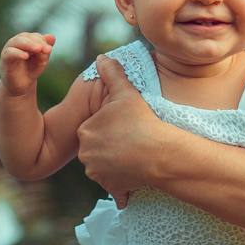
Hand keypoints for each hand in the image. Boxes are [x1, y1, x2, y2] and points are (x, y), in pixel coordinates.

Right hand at [0, 32, 54, 95]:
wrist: (22, 85)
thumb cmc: (31, 69)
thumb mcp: (41, 60)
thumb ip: (45, 50)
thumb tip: (52, 37)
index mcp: (27, 40)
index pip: (36, 36)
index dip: (43, 41)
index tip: (49, 51)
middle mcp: (17, 42)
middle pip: (27, 36)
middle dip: (38, 42)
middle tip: (47, 49)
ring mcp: (10, 49)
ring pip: (17, 41)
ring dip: (29, 44)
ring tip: (38, 49)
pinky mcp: (5, 58)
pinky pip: (9, 53)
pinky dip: (17, 53)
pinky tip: (25, 56)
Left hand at [77, 54, 168, 206]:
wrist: (159, 153)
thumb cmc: (142, 120)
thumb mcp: (126, 92)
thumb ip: (111, 73)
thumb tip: (101, 57)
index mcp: (85, 130)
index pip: (94, 127)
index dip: (111, 125)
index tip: (126, 124)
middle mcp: (85, 154)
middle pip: (97, 147)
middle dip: (110, 144)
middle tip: (131, 138)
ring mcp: (97, 173)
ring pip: (104, 165)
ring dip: (115, 163)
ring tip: (135, 154)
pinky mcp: (110, 187)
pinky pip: (114, 185)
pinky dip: (122, 182)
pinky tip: (135, 175)